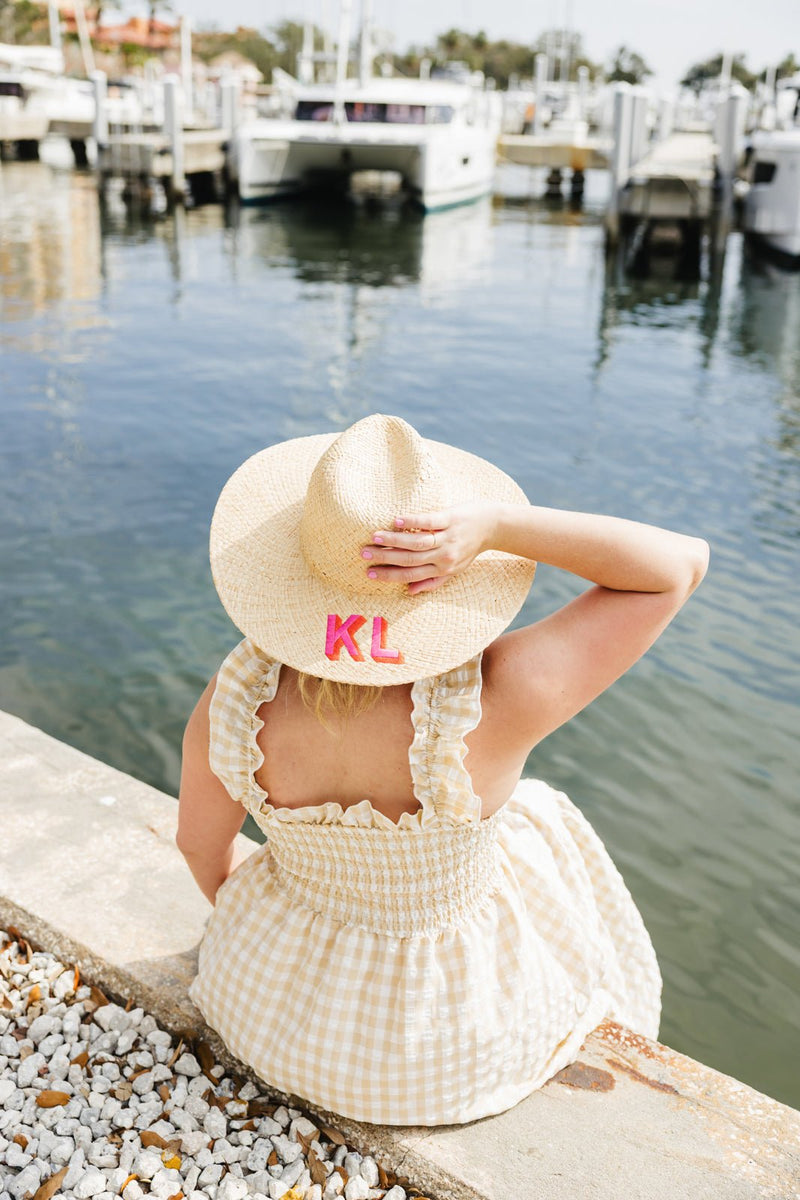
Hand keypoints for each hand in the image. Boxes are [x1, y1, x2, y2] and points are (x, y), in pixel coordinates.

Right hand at [361, 502, 498, 593]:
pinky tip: (396, 521)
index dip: (389, 575)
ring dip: (394, 540)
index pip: (410, 574)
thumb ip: (432, 581)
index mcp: (442, 569)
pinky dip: (413, 521)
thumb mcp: (455, 569)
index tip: (369, 574)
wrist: (494, 526)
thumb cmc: (471, 547)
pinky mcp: (450, 518)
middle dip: (385, 557)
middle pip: (410, 558)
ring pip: (417, 541)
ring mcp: (447, 536)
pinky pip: (429, 521)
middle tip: (364, 554)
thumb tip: (409, 592)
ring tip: (374, 537)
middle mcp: (444, 555)